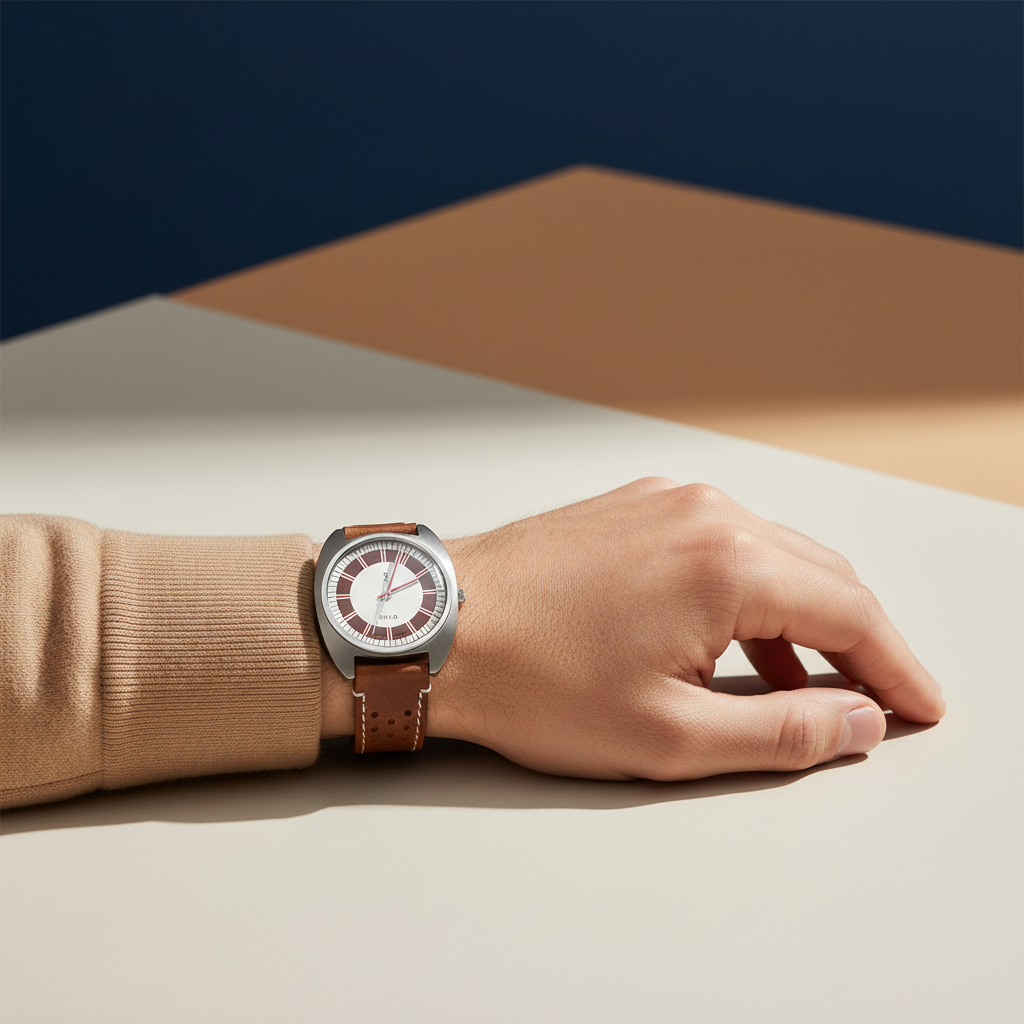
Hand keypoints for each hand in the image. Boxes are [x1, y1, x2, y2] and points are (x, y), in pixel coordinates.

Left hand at [421, 479, 943, 780]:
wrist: (431, 625)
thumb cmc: (530, 679)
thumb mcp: (666, 735)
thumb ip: (779, 733)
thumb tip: (855, 723)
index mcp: (725, 562)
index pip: (850, 613)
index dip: (895, 667)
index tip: (918, 706)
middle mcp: (704, 513)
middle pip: (820, 575)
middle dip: (858, 640)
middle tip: (877, 698)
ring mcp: (663, 501)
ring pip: (772, 554)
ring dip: (800, 617)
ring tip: (803, 684)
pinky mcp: (632, 508)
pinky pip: (718, 544)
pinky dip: (747, 591)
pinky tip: (732, 639)